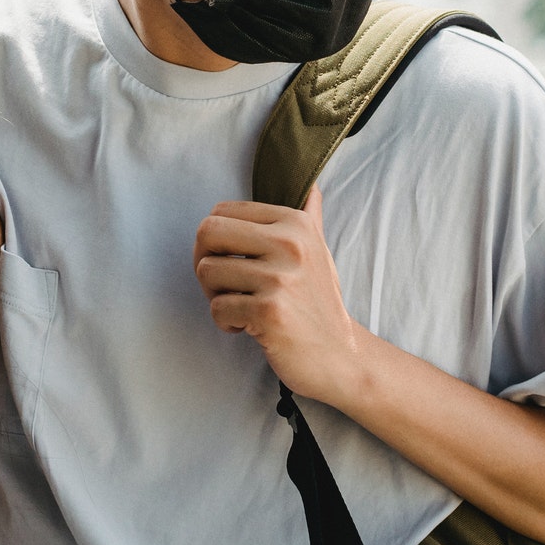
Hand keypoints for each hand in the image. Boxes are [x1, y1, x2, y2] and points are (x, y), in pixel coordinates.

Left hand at [192, 185, 368, 408]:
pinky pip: (218, 308)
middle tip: (223, 285)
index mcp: (295, 223)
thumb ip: (310, 219)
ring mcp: (280, 277)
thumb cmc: (320, 304)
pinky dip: (226, 323)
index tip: (231, 262)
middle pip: (207, 232)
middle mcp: (289, 244)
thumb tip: (311, 189)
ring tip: (241, 307)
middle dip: (204, 261)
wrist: (340, 355)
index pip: (221, 210)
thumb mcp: (320, 253)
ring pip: (206, 272)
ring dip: (215, 296)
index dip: (214, 239)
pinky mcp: (269, 311)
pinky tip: (249, 327)